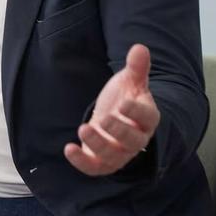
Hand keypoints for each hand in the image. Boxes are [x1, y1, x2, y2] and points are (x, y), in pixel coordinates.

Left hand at [64, 44, 159, 176]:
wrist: (115, 120)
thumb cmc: (125, 99)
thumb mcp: (130, 81)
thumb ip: (136, 67)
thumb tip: (139, 48)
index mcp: (147, 118)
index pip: (147, 118)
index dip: (137, 112)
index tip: (125, 103)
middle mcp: (136, 140)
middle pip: (132, 141)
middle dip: (119, 131)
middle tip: (104, 118)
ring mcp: (119, 153)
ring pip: (113, 157)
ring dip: (98, 145)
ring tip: (83, 128)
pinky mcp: (101, 162)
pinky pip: (94, 167)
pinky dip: (81, 162)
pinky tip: (68, 149)